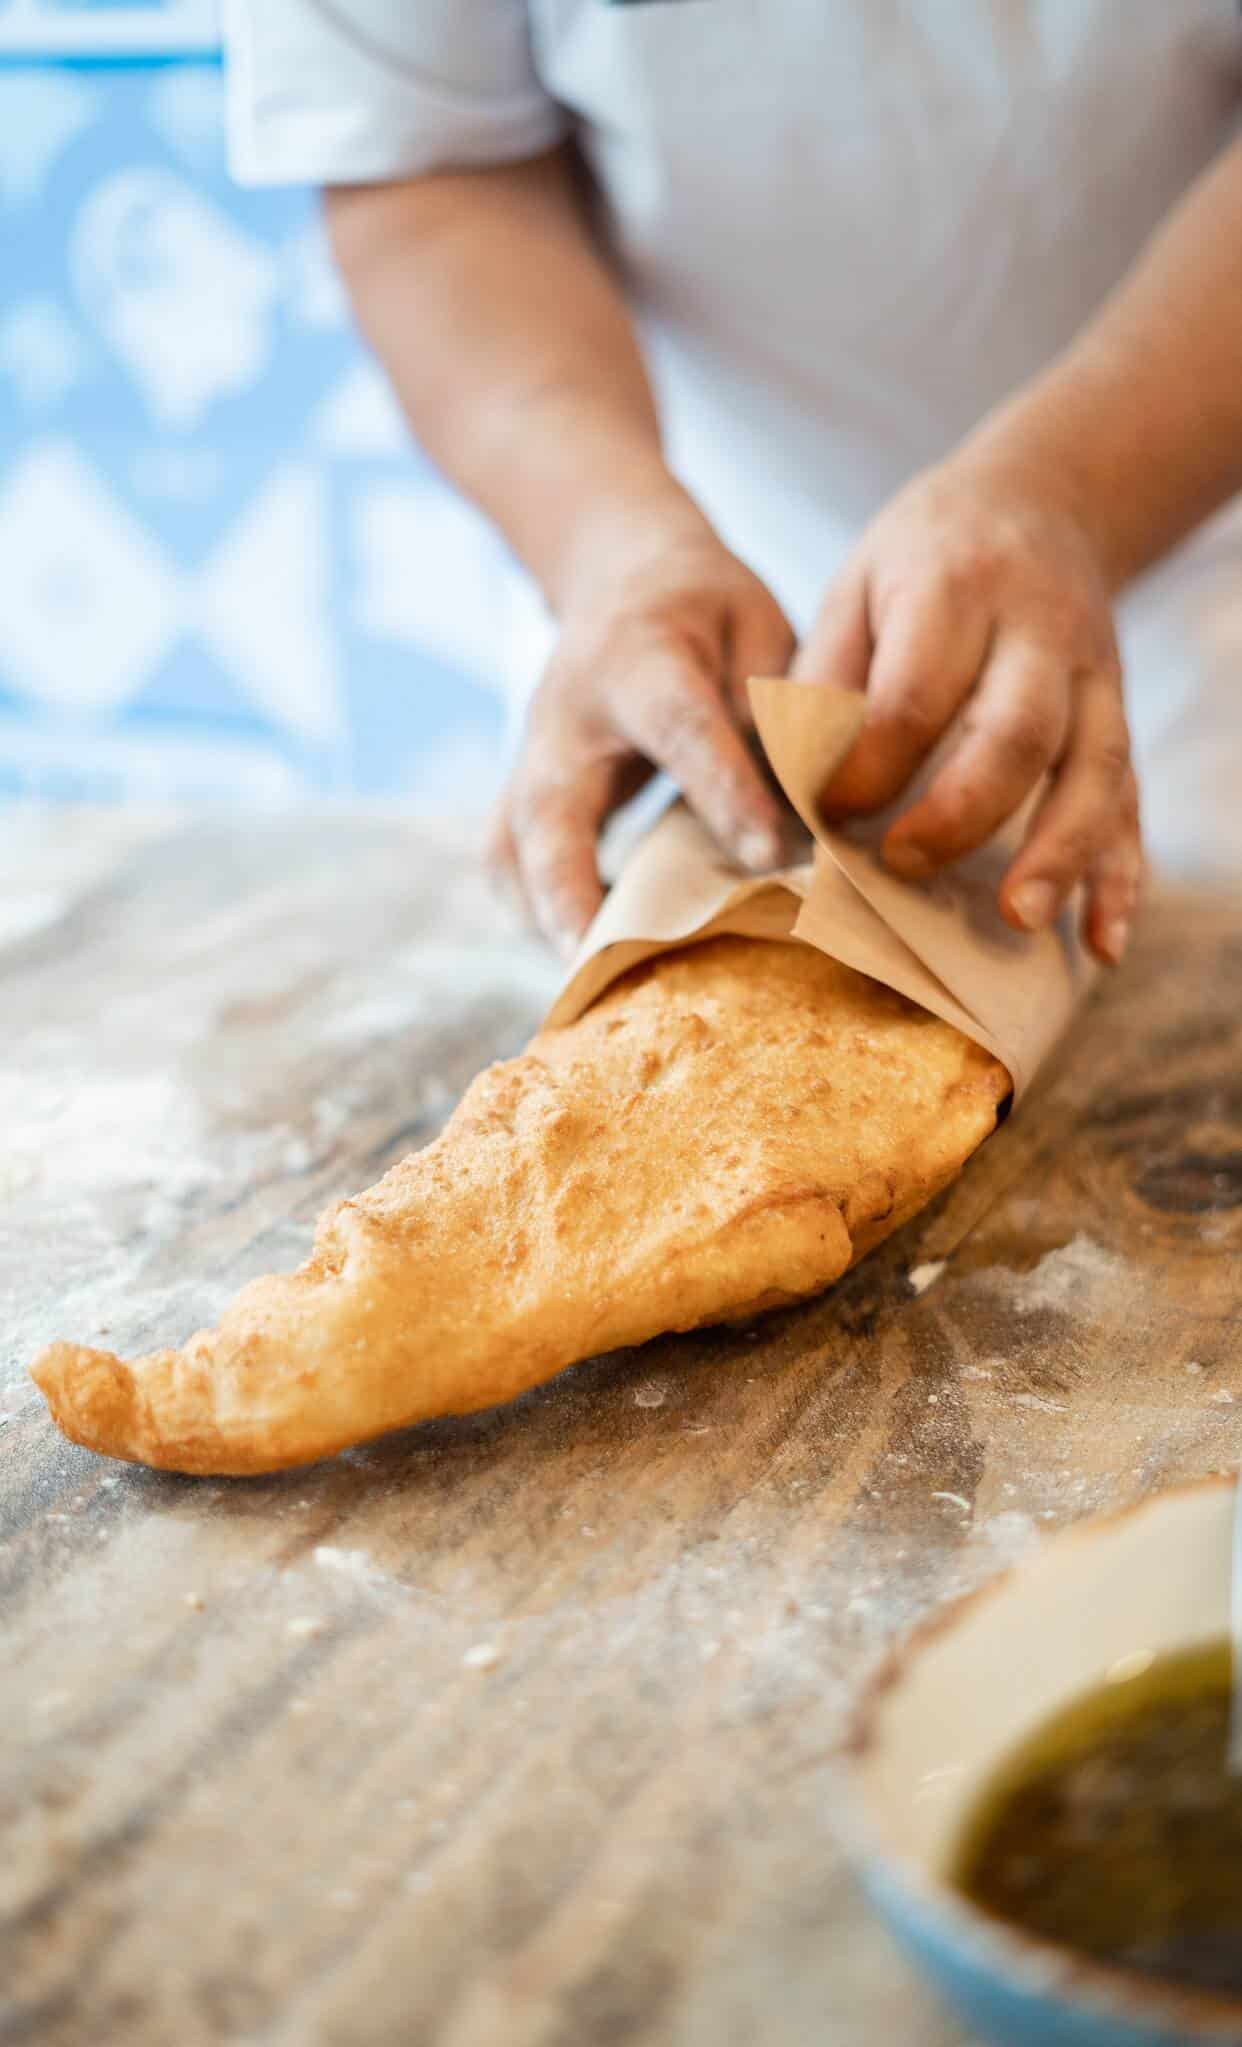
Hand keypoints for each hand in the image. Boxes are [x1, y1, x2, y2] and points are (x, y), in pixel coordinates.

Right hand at [491, 513, 794, 953]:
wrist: (619, 574)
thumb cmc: (705, 612)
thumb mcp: (757, 629)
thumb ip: (775, 706)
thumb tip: (804, 801)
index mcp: (642, 659)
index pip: (681, 730)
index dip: (721, 793)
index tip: (763, 858)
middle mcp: (568, 714)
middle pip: (550, 809)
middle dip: (571, 890)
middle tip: (598, 963)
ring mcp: (533, 757)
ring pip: (512, 847)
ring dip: (545, 917)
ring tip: (593, 982)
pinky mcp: (522, 791)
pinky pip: (510, 861)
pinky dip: (537, 913)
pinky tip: (590, 956)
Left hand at [794, 453, 1142, 965]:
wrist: (1042, 501)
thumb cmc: (923, 563)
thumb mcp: (857, 586)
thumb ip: (826, 676)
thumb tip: (791, 783)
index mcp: (957, 588)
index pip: (917, 691)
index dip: (871, 761)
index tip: (828, 811)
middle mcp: (1040, 632)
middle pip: (1018, 731)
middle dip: (962, 810)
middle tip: (903, 866)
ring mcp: (1095, 678)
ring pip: (1094, 769)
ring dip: (1060, 853)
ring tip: (1018, 920)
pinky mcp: (1118, 719)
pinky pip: (1131, 802)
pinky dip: (1121, 875)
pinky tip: (1102, 942)